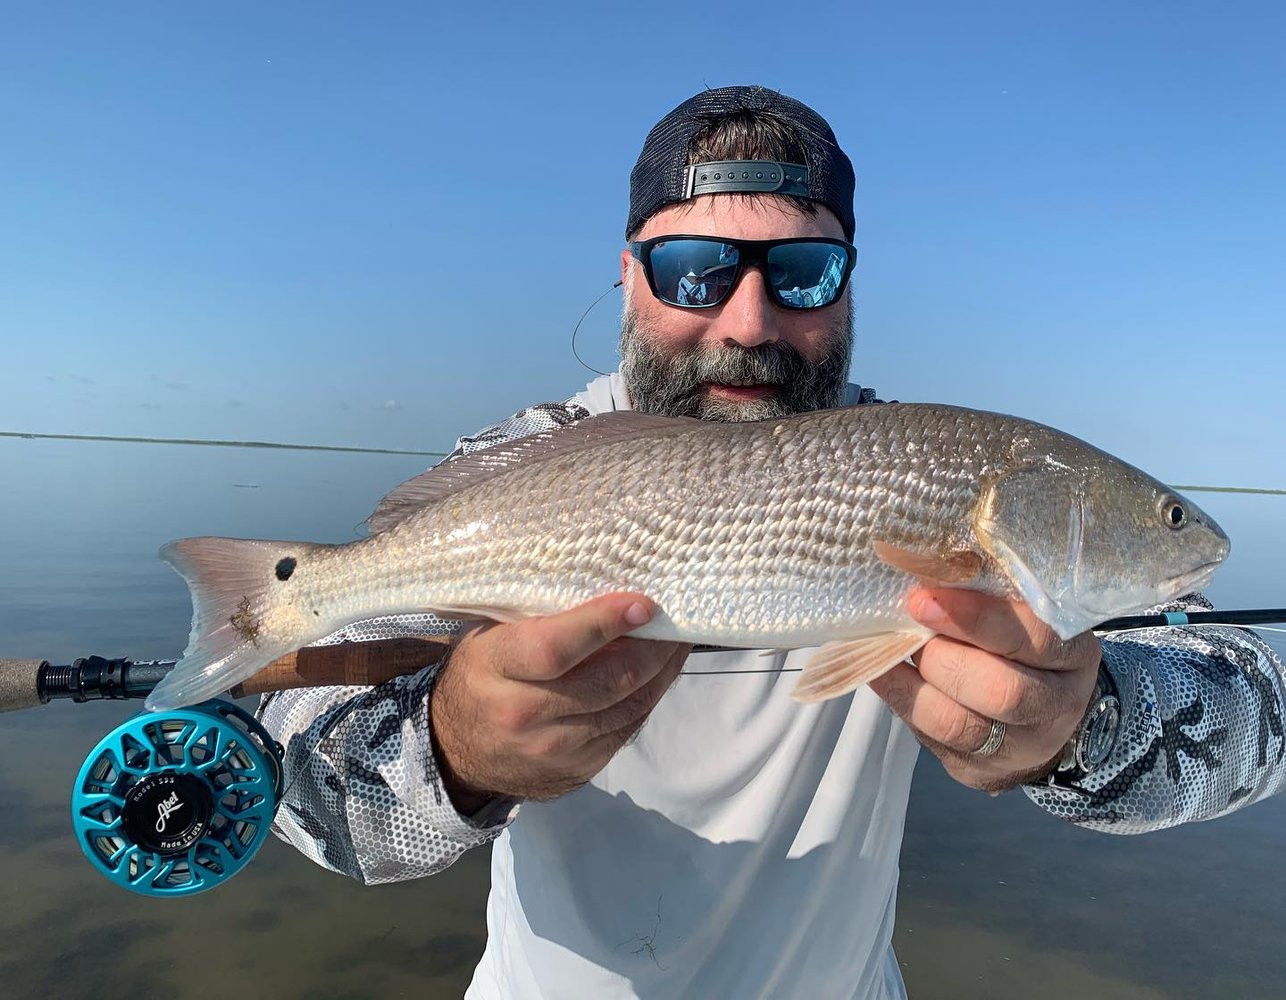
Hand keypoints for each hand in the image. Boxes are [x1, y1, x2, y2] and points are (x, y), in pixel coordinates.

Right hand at [430, 593, 689, 810]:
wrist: (457, 752)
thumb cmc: (481, 673)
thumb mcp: (490, 635)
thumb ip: (538, 615)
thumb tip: (607, 583)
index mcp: (495, 667)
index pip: (555, 648)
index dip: (603, 624)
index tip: (643, 604)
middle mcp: (522, 714)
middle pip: (605, 681)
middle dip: (651, 649)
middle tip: (674, 620)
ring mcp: (552, 749)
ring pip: (626, 707)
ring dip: (661, 673)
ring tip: (677, 641)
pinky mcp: (577, 769)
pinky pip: (626, 729)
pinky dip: (649, 698)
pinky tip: (660, 674)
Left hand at [868, 586, 1100, 793]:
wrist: (1039, 712)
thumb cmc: (1021, 644)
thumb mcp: (1025, 612)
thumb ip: (990, 595)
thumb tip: (925, 569)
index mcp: (1073, 655)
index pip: (1034, 638)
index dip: (976, 619)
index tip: (924, 598)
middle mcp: (1056, 706)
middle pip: (1001, 691)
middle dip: (942, 656)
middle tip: (911, 624)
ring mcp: (1021, 747)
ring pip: (960, 723)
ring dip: (914, 682)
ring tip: (893, 648)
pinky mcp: (980, 770)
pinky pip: (933, 741)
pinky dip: (901, 700)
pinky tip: (882, 673)